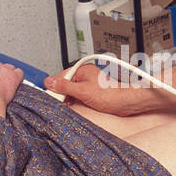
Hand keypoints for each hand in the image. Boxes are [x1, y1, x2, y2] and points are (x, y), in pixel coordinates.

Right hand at [44, 63, 172, 115]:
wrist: (125, 102)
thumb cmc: (110, 94)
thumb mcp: (82, 91)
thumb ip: (65, 86)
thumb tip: (50, 82)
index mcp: (82, 70)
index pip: (62, 76)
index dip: (55, 86)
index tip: (50, 95)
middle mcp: (86, 75)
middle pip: (66, 83)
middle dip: (62, 93)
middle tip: (59, 102)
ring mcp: (89, 83)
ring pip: (72, 90)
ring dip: (68, 98)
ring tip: (67, 104)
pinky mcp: (93, 92)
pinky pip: (78, 95)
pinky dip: (75, 100)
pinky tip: (74, 105)